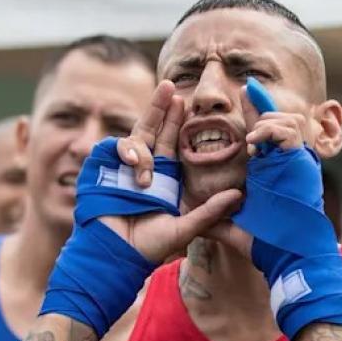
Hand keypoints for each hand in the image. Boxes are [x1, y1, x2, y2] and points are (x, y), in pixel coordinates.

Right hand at [99, 81, 241, 261]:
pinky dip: (125, 152)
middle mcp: (143, 168)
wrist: (117, 254)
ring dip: (142, 140)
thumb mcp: (185, 227)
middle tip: (169, 86)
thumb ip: (210, 211)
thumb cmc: (149, 245)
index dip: (176, 121)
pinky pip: (113, 150)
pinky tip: (133, 163)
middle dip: (159, 107)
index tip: (186, 101)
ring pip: (133, 138)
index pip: (170, 141)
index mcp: (163, 176)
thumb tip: (238, 195)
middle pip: (151, 128)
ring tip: (145, 169)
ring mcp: (122, 168)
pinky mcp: (103, 171)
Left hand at [204, 82, 316, 255]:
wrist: (289, 257)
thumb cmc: (267, 245)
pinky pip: (289, 134)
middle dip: (264, 106)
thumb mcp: (232, 224)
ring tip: (251, 137)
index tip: (244, 88)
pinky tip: (255, 142)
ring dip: (268, 121)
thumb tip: (194, 219)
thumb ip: (214, 215)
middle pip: (280, 118)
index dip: (255, 108)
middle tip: (249, 95)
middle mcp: (285, 162)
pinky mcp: (301, 166)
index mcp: (271, 169)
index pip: (262, 130)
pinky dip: (272, 132)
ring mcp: (296, 163)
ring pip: (289, 120)